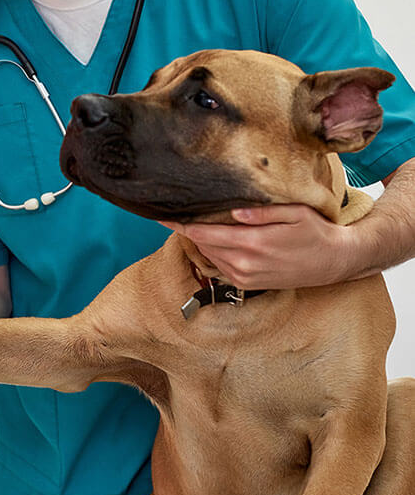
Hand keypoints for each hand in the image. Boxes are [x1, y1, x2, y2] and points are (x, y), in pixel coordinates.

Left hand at [160, 205, 352, 289]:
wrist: (333, 262)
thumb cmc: (315, 232)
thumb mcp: (295, 213)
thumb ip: (263, 211)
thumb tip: (234, 210)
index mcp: (253, 243)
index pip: (205, 234)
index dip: (181, 225)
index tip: (162, 216)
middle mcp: (244, 263)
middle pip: (202, 245)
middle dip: (188, 229)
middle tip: (177, 212)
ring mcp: (244, 277)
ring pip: (209, 256)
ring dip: (201, 241)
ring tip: (194, 223)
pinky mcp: (246, 284)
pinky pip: (219, 267)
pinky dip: (213, 253)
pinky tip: (216, 240)